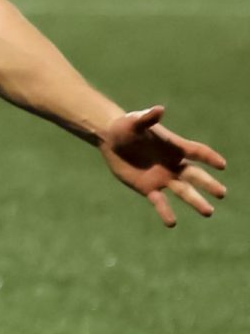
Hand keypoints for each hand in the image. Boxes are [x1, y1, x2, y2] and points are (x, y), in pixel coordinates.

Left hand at [98, 105, 227, 226]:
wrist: (110, 139)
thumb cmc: (126, 127)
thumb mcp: (134, 122)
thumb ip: (147, 118)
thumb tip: (159, 109)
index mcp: (175, 147)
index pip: (197, 152)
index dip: (209, 157)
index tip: (221, 165)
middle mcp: (173, 165)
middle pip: (195, 175)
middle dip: (209, 184)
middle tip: (221, 193)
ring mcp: (163, 178)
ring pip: (184, 192)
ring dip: (196, 201)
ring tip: (208, 212)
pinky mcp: (149, 189)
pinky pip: (160, 202)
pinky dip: (166, 212)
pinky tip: (171, 223)